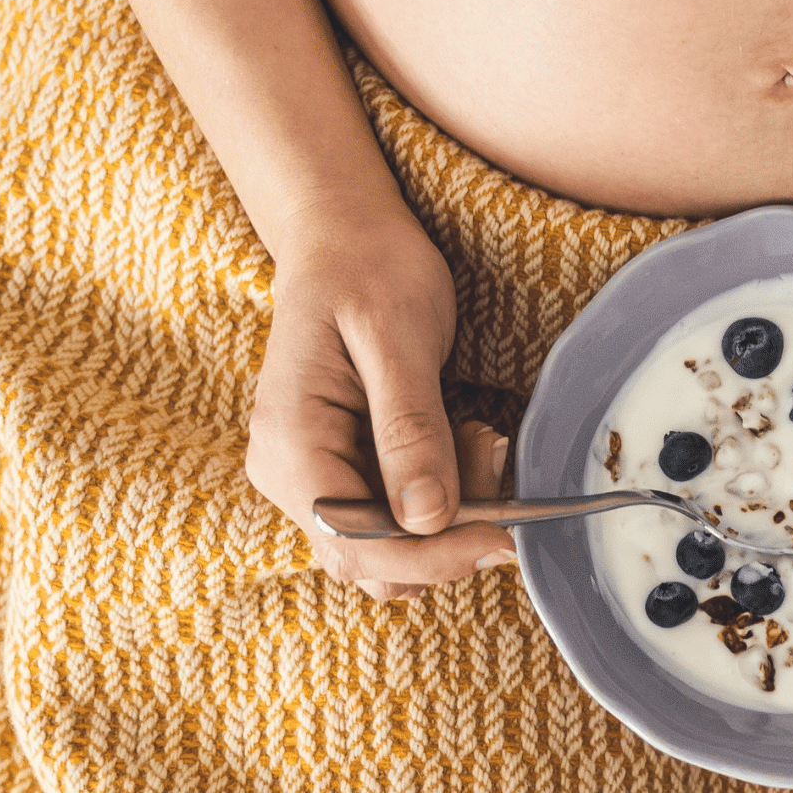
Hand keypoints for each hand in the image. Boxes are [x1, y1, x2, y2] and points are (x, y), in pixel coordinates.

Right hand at [245, 207, 516, 599]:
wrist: (345, 234)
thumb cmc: (368, 269)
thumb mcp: (398, 337)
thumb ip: (410, 429)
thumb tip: (426, 519)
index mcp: (289, 443)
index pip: (356, 542)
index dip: (433, 554)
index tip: (503, 535)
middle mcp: (289, 473)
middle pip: (373, 558)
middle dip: (448, 531)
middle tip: (494, 457)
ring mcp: (313, 474)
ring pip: (391, 544)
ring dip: (451, 512)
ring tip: (480, 437)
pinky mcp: (344, 467)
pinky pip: (397, 513)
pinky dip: (444, 493)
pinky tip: (465, 441)